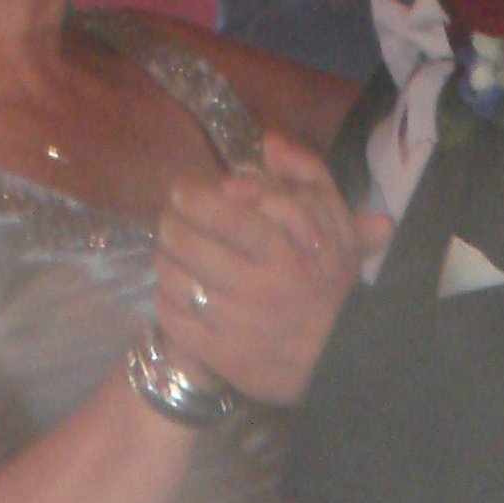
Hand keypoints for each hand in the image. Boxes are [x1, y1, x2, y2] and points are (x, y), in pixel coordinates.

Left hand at [155, 133, 368, 407]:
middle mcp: (260, 290)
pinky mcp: (222, 357)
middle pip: (192, 247)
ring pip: (177, 282)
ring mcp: (238, 326)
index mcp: (288, 255)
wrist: (338, 359)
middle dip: (172, 228)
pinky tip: (173, 291)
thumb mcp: (336, 224)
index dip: (197, 200)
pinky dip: (166, 301)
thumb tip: (269, 142)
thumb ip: (309, 176)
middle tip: (169, 223)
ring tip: (168, 254)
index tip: (181, 192)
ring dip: (165, 262)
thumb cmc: (330, 286)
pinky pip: (175, 321)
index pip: (230, 218)